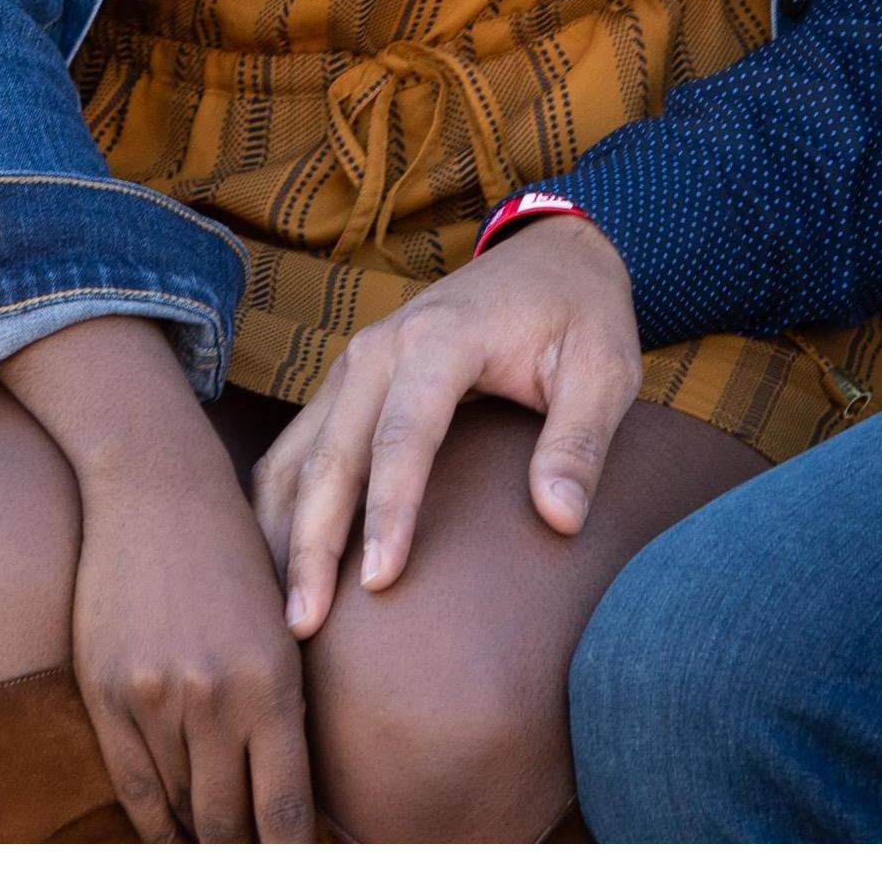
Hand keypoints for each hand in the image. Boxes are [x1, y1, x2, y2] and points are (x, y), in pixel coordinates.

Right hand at [1, 316, 316, 841]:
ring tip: (214, 864)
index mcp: (273, 685)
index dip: (291, 862)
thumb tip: (290, 810)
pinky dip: (154, 821)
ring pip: (180, 808)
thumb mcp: (280, 633)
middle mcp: (216, 698)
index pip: (287, 814)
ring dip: (199, 841)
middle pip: (230, 824)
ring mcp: (156, 697)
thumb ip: (284, 715)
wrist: (158, 492)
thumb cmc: (233, 564)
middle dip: (243, 861)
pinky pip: (133, 785)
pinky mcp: (107, 690)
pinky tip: (170, 834)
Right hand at [251, 215, 641, 642]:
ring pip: (297, 455)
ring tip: (281, 614)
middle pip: (331, 454)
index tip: (379, 583)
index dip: (389, 510)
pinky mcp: (346, 384)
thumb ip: (580, 441)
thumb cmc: (580, 317)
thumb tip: (558, 518)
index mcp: (441, 339)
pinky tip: (275, 562)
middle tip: (303, 626)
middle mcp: (379, 348)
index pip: (404, 435)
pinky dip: (279, 506)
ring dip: (282, 532)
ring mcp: (353, 364)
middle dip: (311, 544)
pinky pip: (295, 448)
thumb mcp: (606, 371)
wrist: (548, 255)